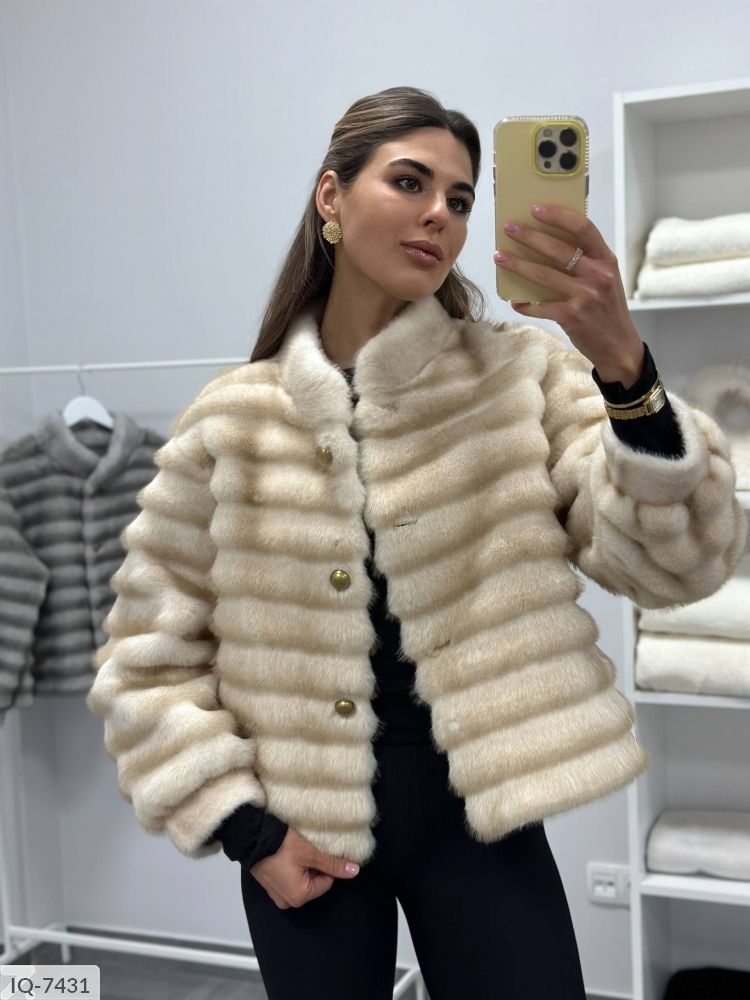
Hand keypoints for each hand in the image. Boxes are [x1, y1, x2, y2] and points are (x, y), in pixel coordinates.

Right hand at [250, 827, 359, 908]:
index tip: (316, 852)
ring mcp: (277, 896)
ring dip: (303, 868)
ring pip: (302, 881)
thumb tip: (355, 872)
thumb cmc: (284, 847)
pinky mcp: (269, 887)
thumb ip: (333, 864)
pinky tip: (287, 856)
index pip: (326, 882)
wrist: (252, 838)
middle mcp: (288, 902)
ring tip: (296, 853)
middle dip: (313, 868)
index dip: (325, 866)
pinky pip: (289, 881)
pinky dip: (291, 870)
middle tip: (305, 852)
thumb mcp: (311, 853)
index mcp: (299, 898)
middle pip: (313, 884)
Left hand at [494, 203, 644, 386]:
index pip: (583, 228)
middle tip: (509, 227)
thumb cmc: (607, 309)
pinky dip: (525, 304)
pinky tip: (514, 300)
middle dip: (529, 236)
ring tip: (499, 256)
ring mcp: (585, 296)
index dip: (558, 215)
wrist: (619, 346)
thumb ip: (586, 262)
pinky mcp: (573, 316)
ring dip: (518, 265)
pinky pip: (541, 306)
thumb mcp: (606, 279)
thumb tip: (547, 243)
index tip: (535, 208)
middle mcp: (598, 275)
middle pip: (558, 249)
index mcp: (606, 260)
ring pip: (544, 275)